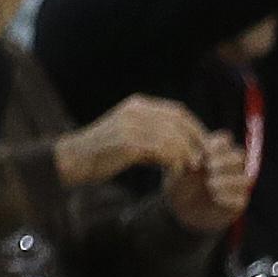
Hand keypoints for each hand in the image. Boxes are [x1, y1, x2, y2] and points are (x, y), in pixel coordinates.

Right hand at [54, 94, 213, 184]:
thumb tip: (185, 144)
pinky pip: (162, 151)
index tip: (204, 145)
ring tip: (190, 167)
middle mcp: (135, 111)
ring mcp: (131, 125)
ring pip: (173, 137)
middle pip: (179, 122)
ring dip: (187, 154)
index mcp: (137, 105)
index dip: (195, 127)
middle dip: (196, 141)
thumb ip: (153, 134)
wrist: (73, 160)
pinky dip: (174, 161)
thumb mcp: (130, 135)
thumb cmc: (103, 153)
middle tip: (203, 159)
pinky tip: (175, 171)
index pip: (177, 111)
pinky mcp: (128, 142)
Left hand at [168, 129, 255, 233]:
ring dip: (228, 180)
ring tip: (210, 184)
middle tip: (209, 166)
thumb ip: (183, 163)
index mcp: (215, 154)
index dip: (218, 143)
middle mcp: (230, 168)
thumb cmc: (178, 185)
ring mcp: (235, 187)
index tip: (205, 150)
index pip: (225, 140)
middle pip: (239, 157)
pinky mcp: (236, 205)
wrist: (179, 212)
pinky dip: (228, 197)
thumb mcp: (175, 172)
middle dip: (224, 160)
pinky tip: (215, 197)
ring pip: (245, 178)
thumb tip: (195, 157)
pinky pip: (241, 199)